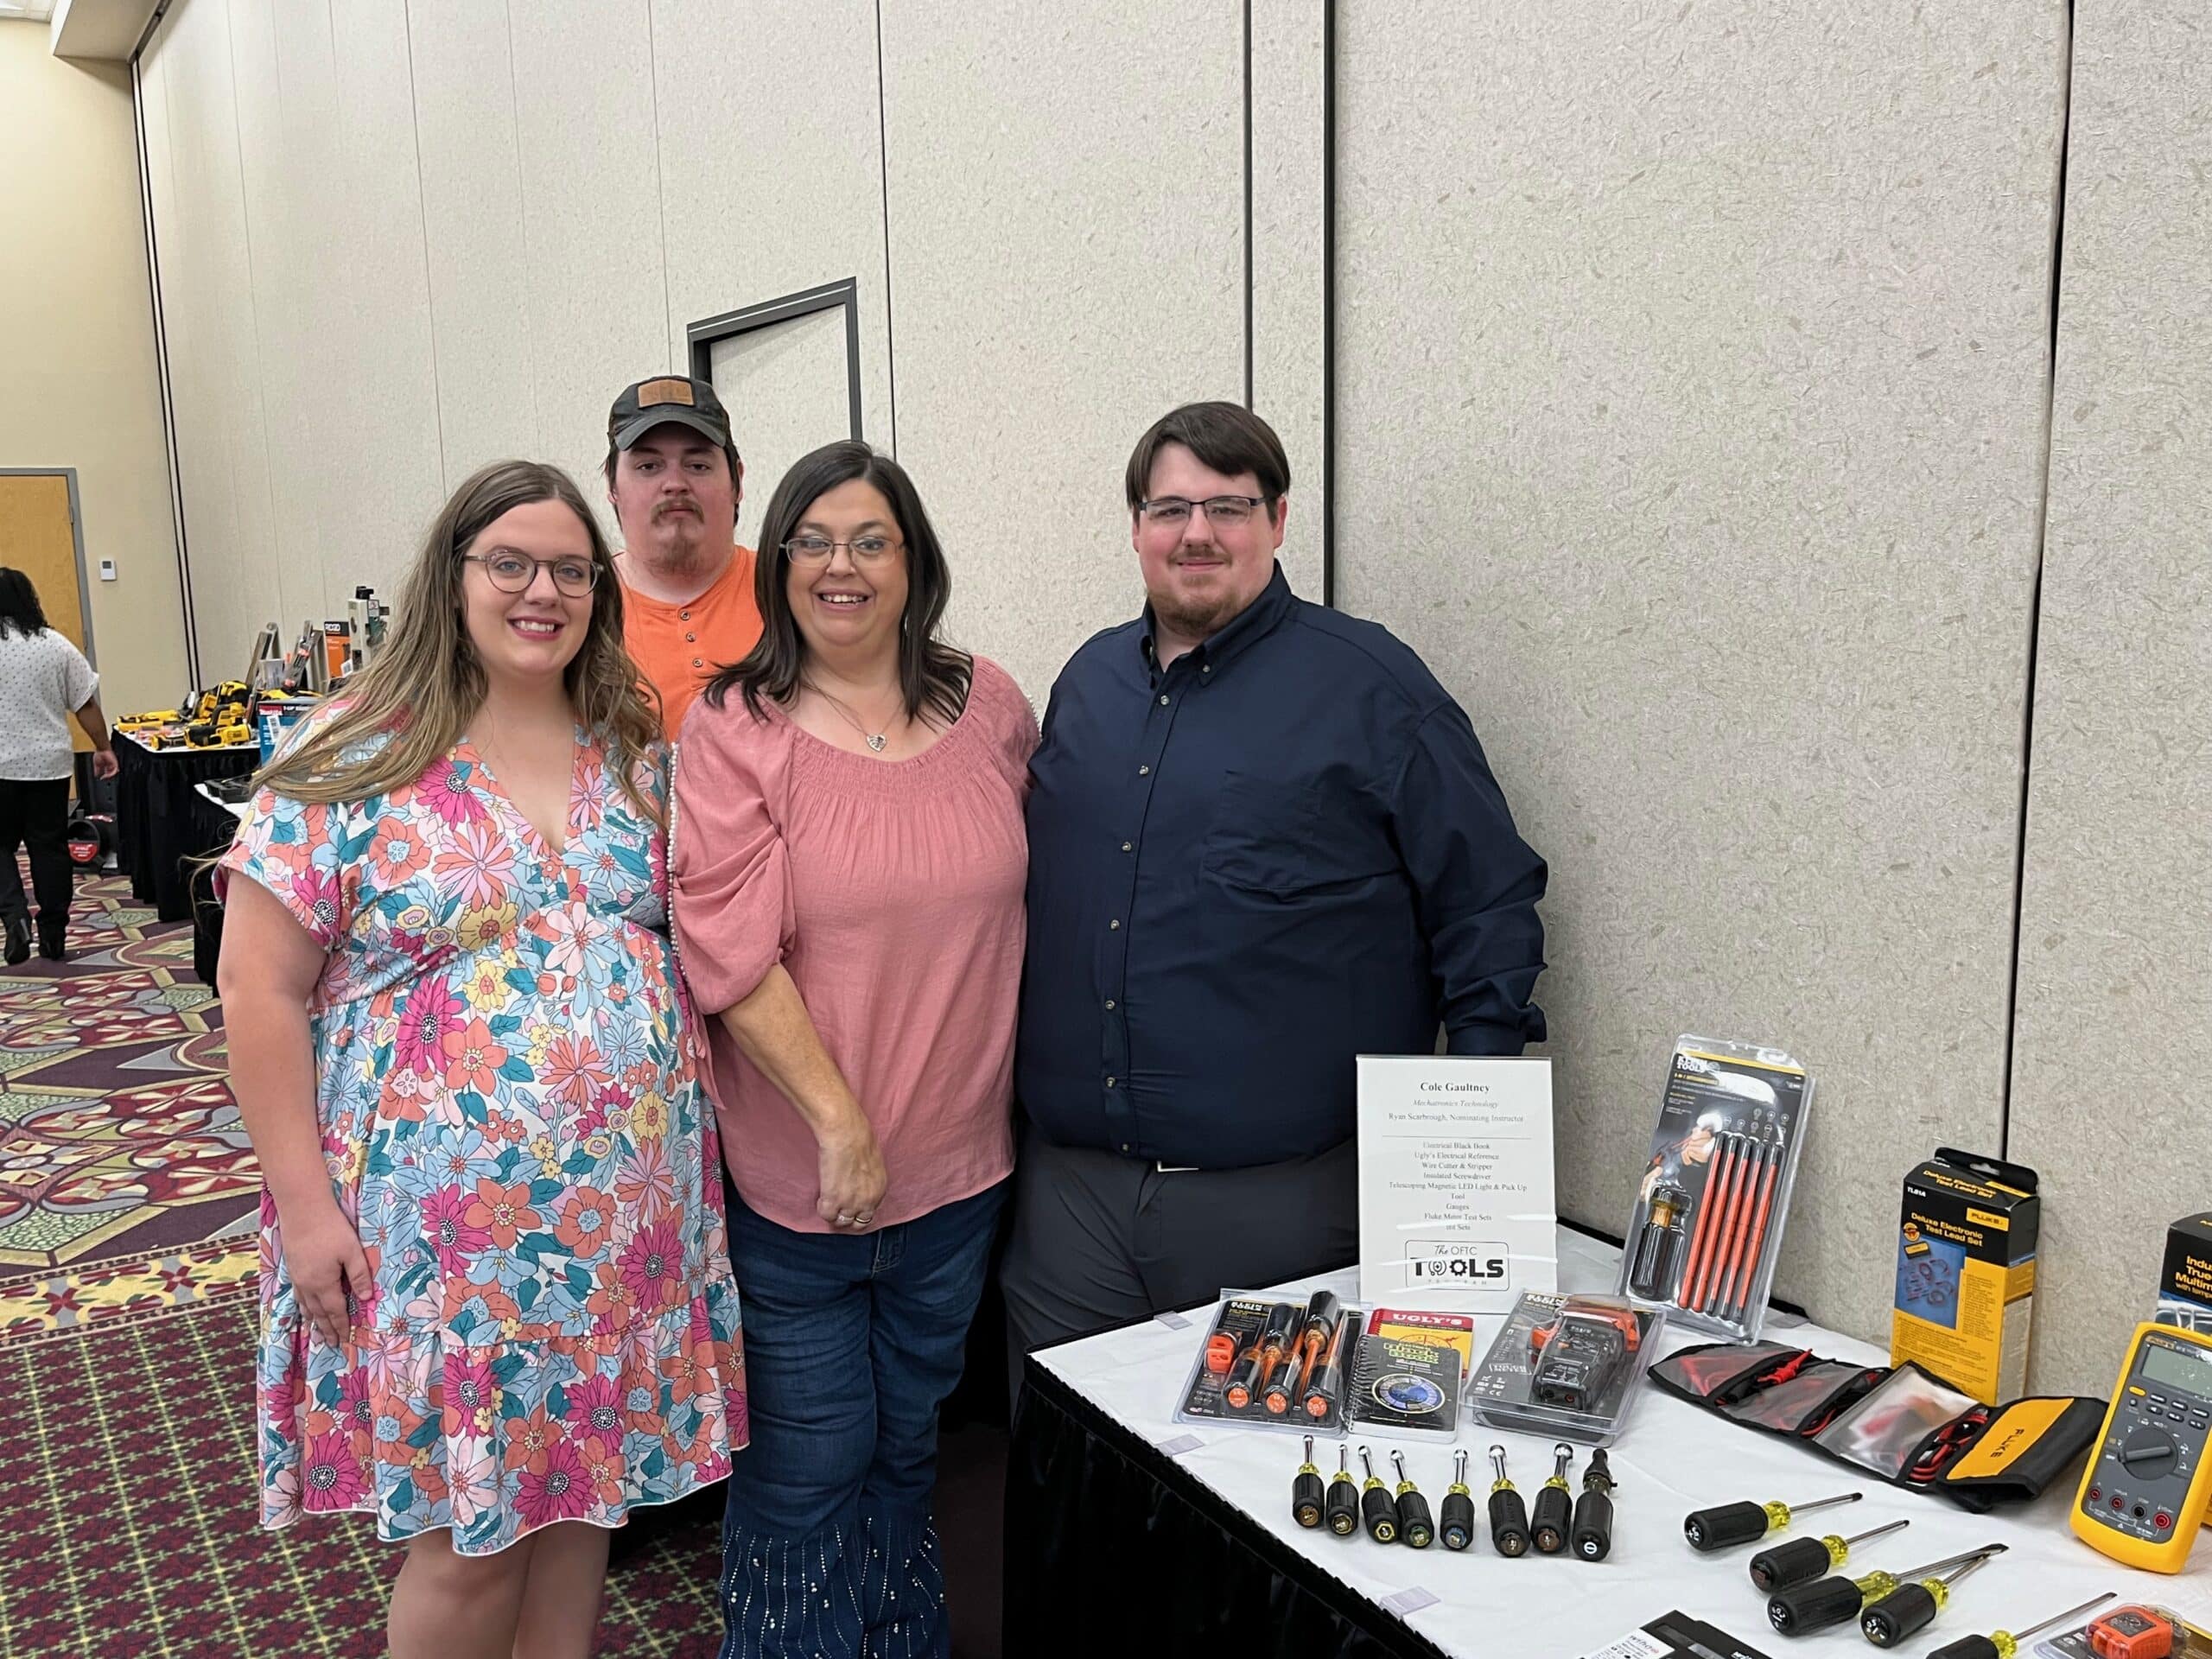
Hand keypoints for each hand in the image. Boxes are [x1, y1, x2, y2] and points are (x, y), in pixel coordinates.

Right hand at [91, 747, 117, 780]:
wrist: (102, 749)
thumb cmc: (99, 754)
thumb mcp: (97, 764)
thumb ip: (97, 770)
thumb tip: (96, 775)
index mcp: (107, 765)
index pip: (107, 773)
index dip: (105, 776)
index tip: (101, 778)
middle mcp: (111, 765)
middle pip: (111, 773)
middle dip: (107, 777)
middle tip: (102, 778)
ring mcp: (113, 764)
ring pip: (113, 773)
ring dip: (109, 776)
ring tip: (104, 777)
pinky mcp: (115, 763)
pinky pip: (115, 770)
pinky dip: (111, 774)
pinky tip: (106, 775)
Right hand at [280, 1197, 371, 1347]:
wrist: (302, 1209)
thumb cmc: (331, 1228)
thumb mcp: (352, 1251)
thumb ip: (360, 1275)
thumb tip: (366, 1298)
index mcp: (323, 1283)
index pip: (335, 1311)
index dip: (341, 1326)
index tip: (344, 1341)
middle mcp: (307, 1285)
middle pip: (318, 1313)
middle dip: (326, 1329)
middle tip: (332, 1344)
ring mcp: (297, 1277)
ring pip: (305, 1305)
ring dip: (312, 1321)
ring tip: (316, 1334)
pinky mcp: (292, 1267)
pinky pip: (297, 1295)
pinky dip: (301, 1306)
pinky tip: (303, 1307)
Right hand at [815, 1115, 887, 1229]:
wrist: (847, 1134)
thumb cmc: (860, 1138)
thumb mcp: (873, 1163)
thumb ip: (868, 1179)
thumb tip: (859, 1181)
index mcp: (880, 1190)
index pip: (870, 1212)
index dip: (859, 1208)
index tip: (851, 1203)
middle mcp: (868, 1201)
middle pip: (859, 1223)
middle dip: (849, 1216)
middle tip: (839, 1206)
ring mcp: (850, 1203)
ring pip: (842, 1222)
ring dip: (835, 1213)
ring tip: (829, 1200)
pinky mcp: (833, 1201)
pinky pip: (827, 1215)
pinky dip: (822, 1208)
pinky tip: (822, 1197)